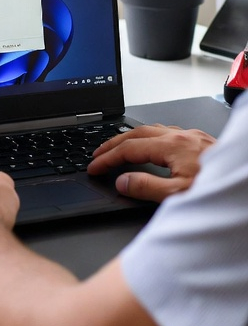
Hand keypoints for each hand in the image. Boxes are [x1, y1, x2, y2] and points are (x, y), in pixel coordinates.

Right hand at [87, 123, 216, 201]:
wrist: (247, 185)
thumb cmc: (220, 191)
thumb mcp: (180, 196)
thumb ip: (147, 188)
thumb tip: (122, 181)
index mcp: (173, 146)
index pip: (129, 149)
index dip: (108, 158)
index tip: (94, 167)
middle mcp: (181, 136)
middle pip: (136, 133)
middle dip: (112, 144)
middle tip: (96, 154)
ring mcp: (191, 136)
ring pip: (151, 129)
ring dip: (130, 138)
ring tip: (116, 147)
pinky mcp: (200, 141)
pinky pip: (166, 132)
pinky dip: (149, 137)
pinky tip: (150, 144)